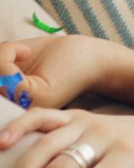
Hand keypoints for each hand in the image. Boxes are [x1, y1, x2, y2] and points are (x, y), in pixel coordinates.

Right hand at [0, 36, 132, 111]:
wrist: (90, 57)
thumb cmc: (52, 57)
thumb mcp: (10, 59)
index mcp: (11, 110)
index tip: (14, 64)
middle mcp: (16, 115)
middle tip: (10, 52)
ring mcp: (24, 110)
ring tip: (20, 52)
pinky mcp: (34, 98)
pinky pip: (3, 74)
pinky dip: (7, 55)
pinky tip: (26, 52)